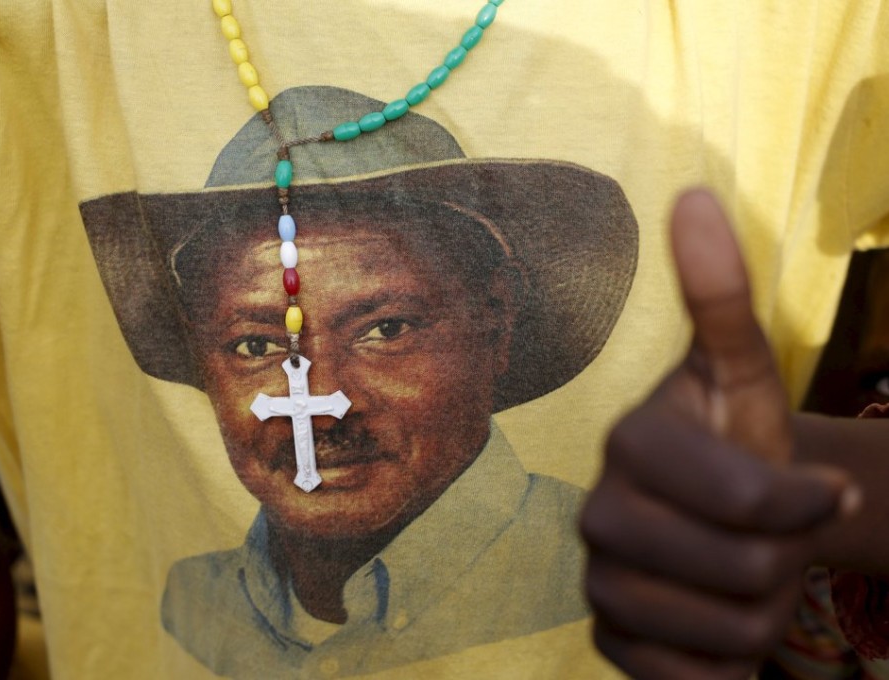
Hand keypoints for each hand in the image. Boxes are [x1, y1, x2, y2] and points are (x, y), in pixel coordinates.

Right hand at [580, 189, 856, 678]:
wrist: (727, 518)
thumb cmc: (741, 442)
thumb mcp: (746, 373)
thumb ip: (721, 293)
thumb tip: (692, 195)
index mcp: (630, 442)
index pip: (748, 501)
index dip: (807, 504)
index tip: (823, 488)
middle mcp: (596, 512)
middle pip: (743, 571)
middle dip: (785, 559)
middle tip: (771, 534)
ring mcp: (597, 581)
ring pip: (728, 633)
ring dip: (763, 610)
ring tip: (744, 572)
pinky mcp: (606, 641)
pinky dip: (728, 662)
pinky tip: (715, 621)